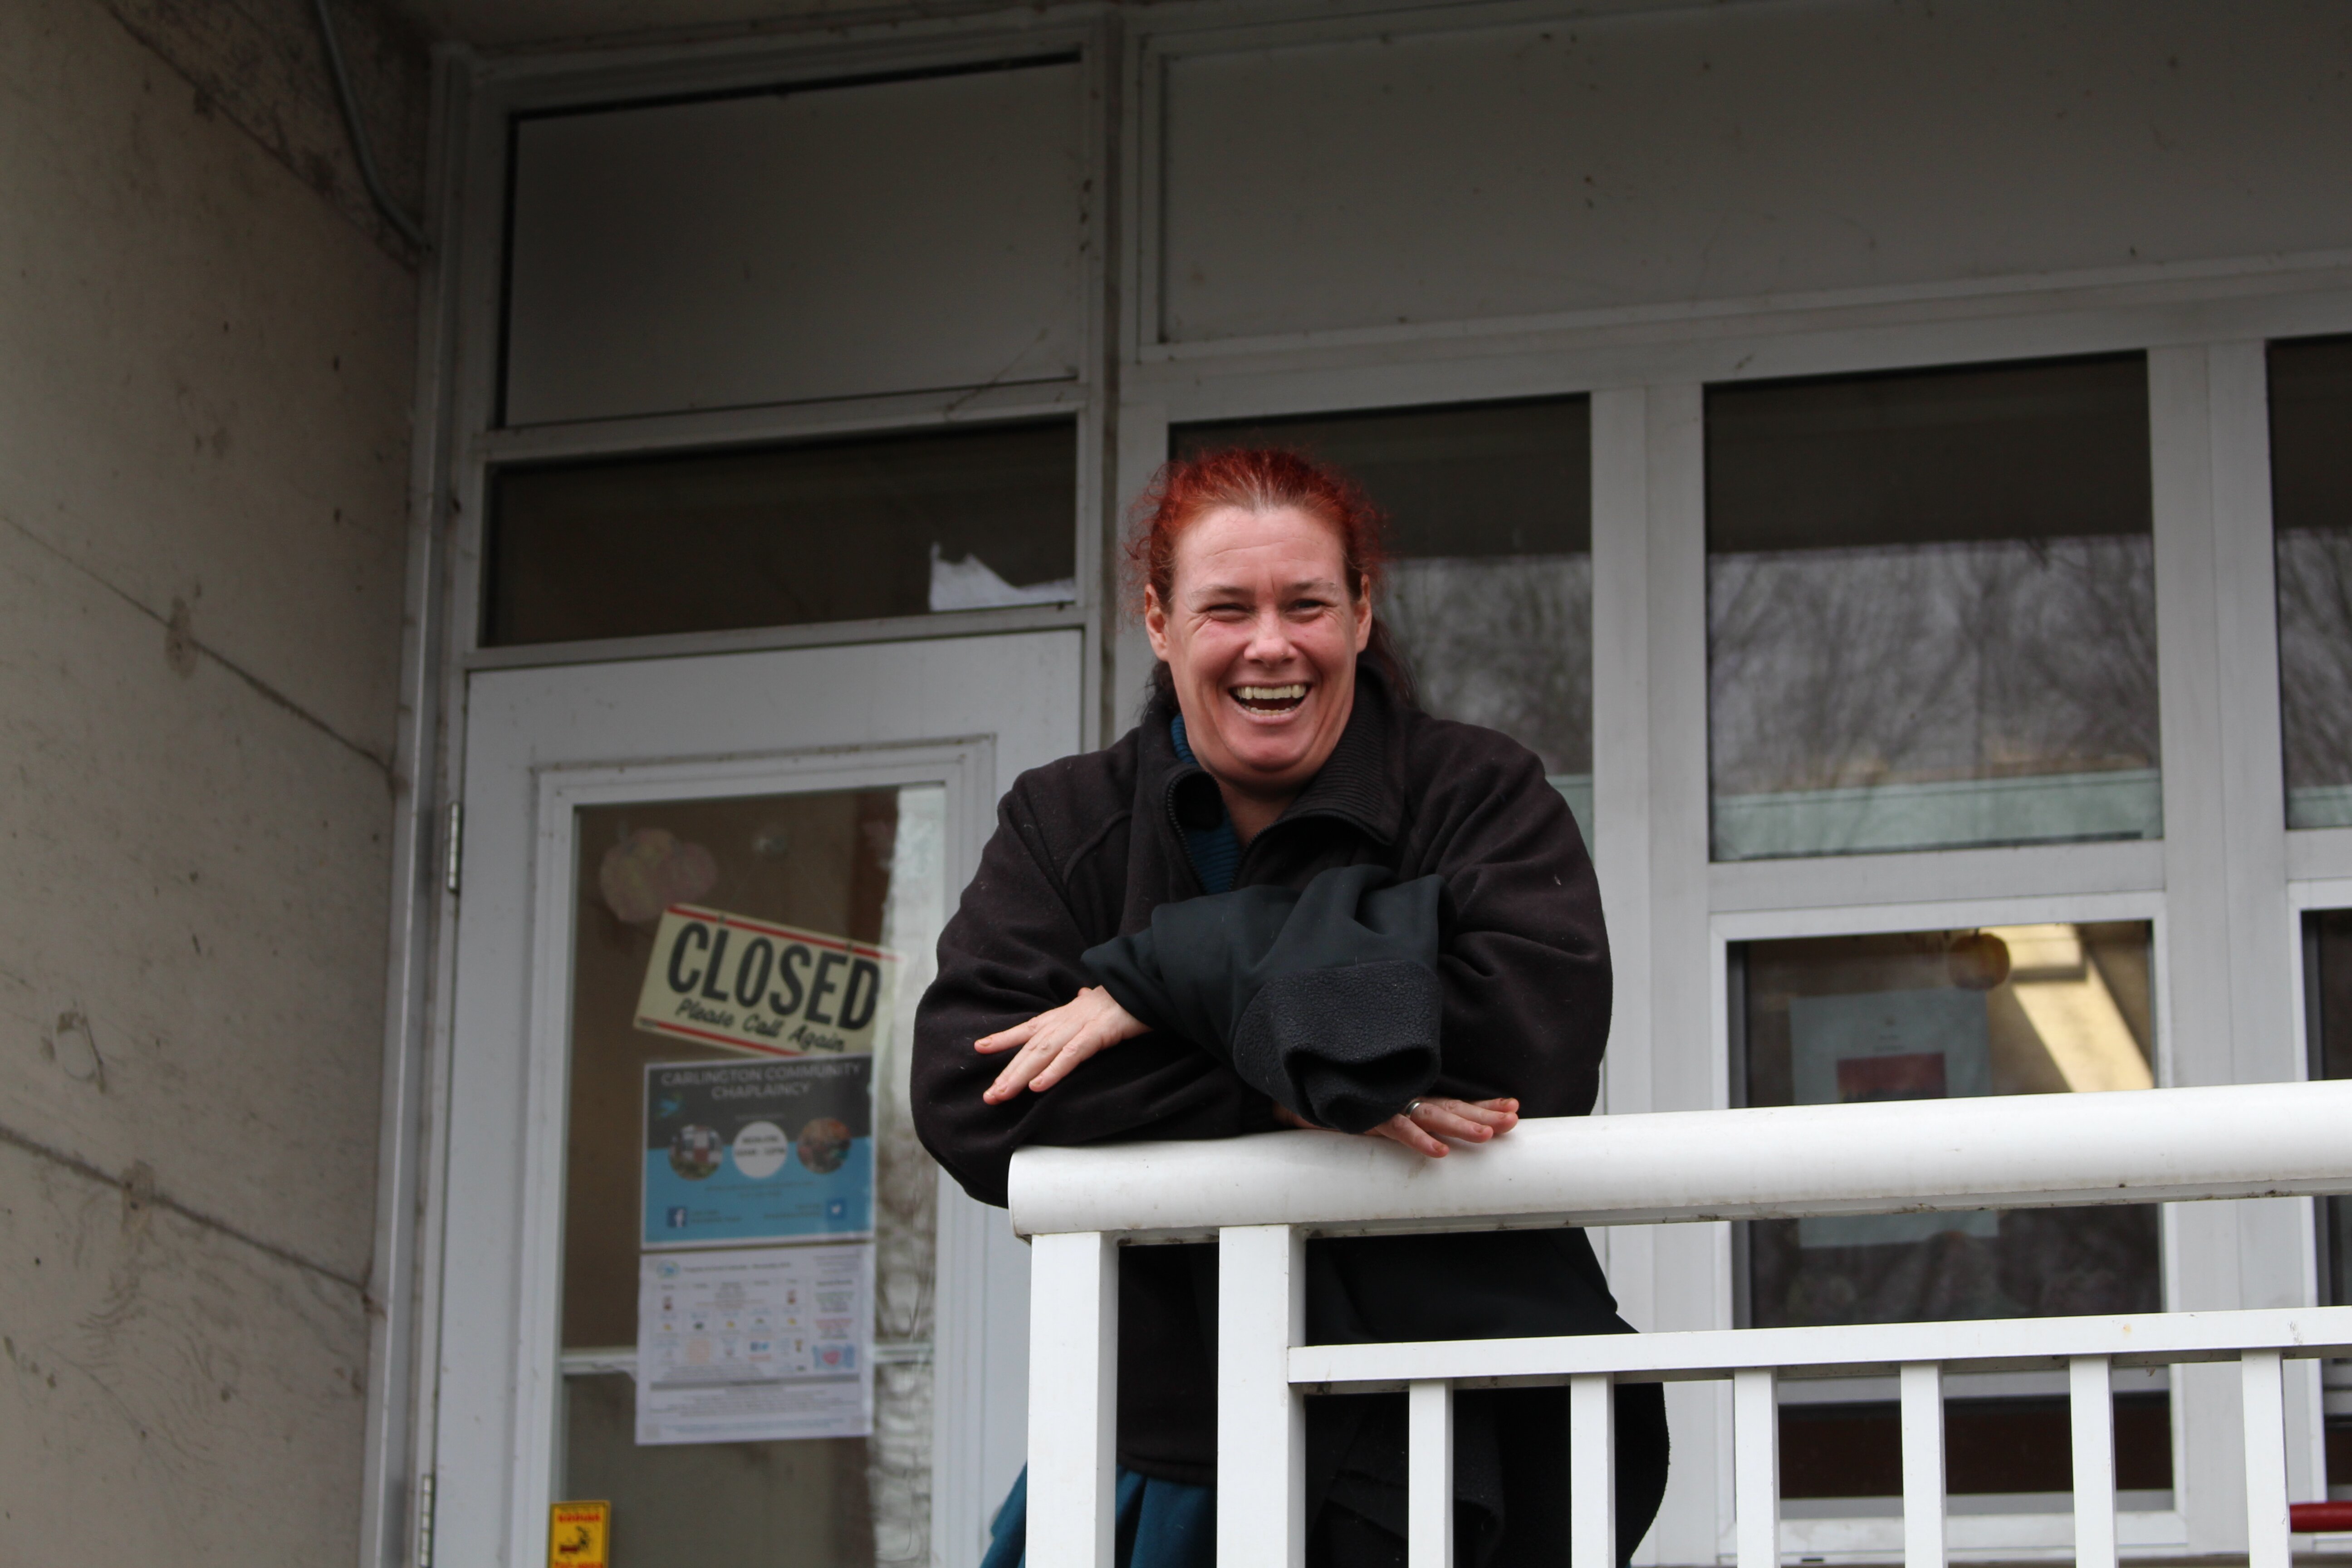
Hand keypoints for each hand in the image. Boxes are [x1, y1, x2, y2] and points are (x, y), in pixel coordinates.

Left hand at [975, 986, 1149, 1102]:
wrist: (1147, 982)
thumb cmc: (1125, 996)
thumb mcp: (1100, 1000)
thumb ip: (1087, 1001)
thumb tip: (1082, 993)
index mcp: (1065, 1014)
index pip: (1029, 1027)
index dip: (1004, 1038)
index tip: (980, 1047)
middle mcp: (1066, 1019)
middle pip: (1030, 1048)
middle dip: (1008, 1073)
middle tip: (989, 1096)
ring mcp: (1081, 1025)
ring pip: (1043, 1053)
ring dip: (1021, 1075)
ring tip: (1003, 1094)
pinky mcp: (1099, 1033)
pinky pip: (1072, 1055)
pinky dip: (1053, 1071)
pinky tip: (1038, 1086)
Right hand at [1274, 1096, 1519, 1158]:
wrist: (1295, 1088)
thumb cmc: (1334, 1100)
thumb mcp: (1373, 1113)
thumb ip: (1396, 1121)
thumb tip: (1424, 1136)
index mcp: (1408, 1100)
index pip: (1453, 1103)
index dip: (1483, 1106)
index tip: (1514, 1107)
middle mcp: (1401, 1101)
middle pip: (1451, 1108)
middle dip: (1484, 1114)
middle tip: (1514, 1120)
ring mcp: (1385, 1107)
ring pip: (1430, 1116)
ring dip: (1460, 1126)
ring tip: (1489, 1135)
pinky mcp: (1365, 1115)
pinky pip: (1396, 1130)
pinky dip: (1417, 1140)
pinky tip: (1438, 1151)